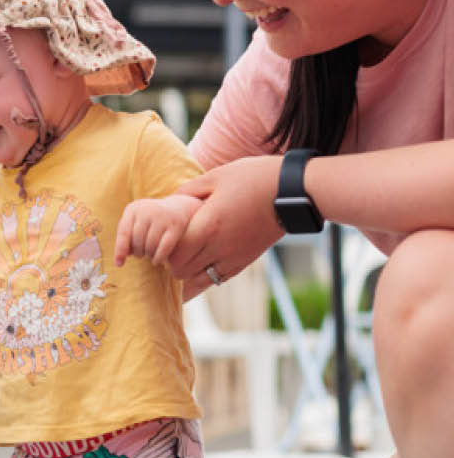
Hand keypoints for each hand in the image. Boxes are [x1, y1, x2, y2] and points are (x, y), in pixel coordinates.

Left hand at [115, 194, 202, 266]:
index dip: (120, 250)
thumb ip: (127, 238)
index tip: (119, 264)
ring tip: (149, 254)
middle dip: (138, 252)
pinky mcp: (176, 225)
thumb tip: (120, 258)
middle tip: (141, 254)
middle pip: (137, 241)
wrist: (178, 207)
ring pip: (150, 245)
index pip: (123, 233)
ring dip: (148, 255)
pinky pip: (164, 247)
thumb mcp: (136, 223)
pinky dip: (159, 257)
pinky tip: (157, 261)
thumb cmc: (150, 220)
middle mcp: (147, 210)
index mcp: (133, 209)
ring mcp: (162, 217)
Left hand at [168, 155, 284, 293]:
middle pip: (181, 271)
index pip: (173, 254)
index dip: (163, 249)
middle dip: (171, 262)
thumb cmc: (254, 178)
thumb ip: (189, 190)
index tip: (164, 237)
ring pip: (198, 280)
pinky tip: (203, 261)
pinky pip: (217, 279)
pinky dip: (205, 275)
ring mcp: (233, 258)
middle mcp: (219, 247)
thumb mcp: (216, 176)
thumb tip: (171, 200)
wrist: (294, 191)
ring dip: (187, 272)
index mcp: (208, 226)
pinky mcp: (245, 262)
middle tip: (171, 247)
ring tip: (186, 256)